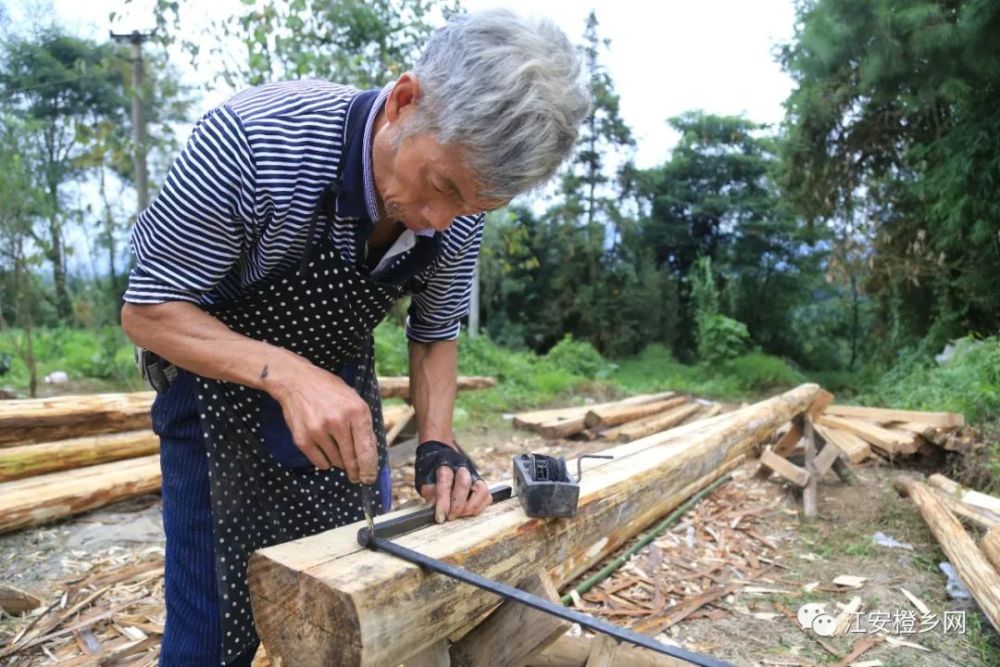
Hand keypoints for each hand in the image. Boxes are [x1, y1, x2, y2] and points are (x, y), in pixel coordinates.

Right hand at [267, 360, 377, 483]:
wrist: (297, 382)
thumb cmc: (330, 391)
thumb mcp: (354, 400)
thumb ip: (363, 425)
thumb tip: (369, 455)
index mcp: (357, 411)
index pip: (366, 449)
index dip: (369, 468)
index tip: (370, 478)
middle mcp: (338, 421)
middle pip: (351, 459)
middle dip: (356, 472)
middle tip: (357, 476)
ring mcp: (319, 431)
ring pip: (336, 462)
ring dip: (340, 462)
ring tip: (337, 450)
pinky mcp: (303, 439)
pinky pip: (320, 463)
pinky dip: (325, 461)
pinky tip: (326, 450)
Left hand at [415, 441, 491, 522]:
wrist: (442, 463)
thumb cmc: (432, 477)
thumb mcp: (425, 482)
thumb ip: (429, 492)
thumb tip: (434, 506)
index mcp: (445, 464)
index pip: (445, 480)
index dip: (443, 501)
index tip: (440, 518)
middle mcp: (462, 468)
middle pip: (464, 483)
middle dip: (458, 504)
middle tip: (450, 517)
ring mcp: (475, 476)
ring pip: (481, 490)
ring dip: (471, 507)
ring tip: (460, 515)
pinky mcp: (482, 485)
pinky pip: (487, 497)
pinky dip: (478, 508)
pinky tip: (467, 513)